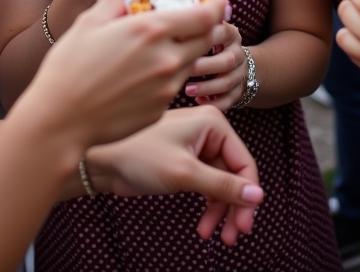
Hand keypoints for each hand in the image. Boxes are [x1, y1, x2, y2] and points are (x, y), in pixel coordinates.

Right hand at [30, 0, 226, 149]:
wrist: (60, 120)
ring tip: (169, 46)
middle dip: (208, 27)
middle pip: (206, 39)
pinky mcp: (160, 108)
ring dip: (188, 51)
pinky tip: (149, 74)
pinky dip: (170, 75)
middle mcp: (167, 58)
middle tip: (201, 20)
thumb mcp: (87, 25)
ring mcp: (166, 86)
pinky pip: (174, 86)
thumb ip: (110, 6)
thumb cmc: (69, 68)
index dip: (217, 6)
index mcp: (151, 30)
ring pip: (191, 62)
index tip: (219, 1)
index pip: (204, 15)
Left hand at [90, 107, 263, 245]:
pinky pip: (206, 184)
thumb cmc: (140, 156)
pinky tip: (202, 227)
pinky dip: (207, 205)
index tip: (244, 227)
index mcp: (213, 123)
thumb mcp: (185, 173)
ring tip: (214, 236)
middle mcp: (208, 131)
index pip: (244, 162)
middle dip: (234, 206)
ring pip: (221, 183)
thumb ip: (222, 186)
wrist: (101, 159)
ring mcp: (196, 145)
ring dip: (220, 210)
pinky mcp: (185, 160)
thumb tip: (258, 197)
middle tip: (232, 237)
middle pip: (234, 175)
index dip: (247, 196)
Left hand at [184, 21, 244, 111]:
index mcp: (230, 34)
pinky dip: (214, 102)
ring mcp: (241, 73)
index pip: (222, 33)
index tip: (184, 43)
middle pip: (227, 60)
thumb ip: (193, 26)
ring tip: (187, 89)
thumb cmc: (207, 44)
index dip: (206, 39)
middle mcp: (238, 53)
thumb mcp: (206, 30)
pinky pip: (230, 100)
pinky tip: (198, 101)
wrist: (234, 63)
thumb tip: (171, 22)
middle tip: (184, 70)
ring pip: (228, 82)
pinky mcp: (239, 92)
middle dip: (205, 67)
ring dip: (207, 87)